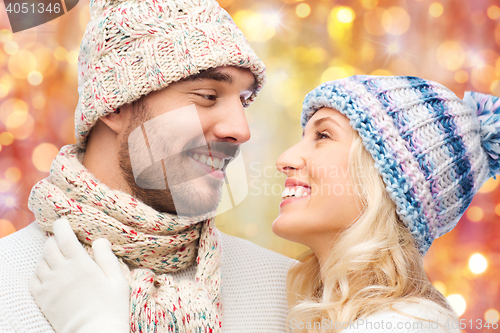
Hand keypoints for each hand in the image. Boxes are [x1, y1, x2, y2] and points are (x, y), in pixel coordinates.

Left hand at [30, 218, 129, 332]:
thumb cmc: (111, 307)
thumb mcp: (117, 280)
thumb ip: (107, 257)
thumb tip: (99, 240)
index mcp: (81, 264)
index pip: (64, 237)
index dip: (62, 225)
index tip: (63, 221)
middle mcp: (62, 272)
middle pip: (49, 247)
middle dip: (54, 239)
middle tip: (61, 239)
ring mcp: (50, 285)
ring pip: (40, 262)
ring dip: (47, 255)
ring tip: (57, 257)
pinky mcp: (43, 299)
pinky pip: (33, 279)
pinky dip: (39, 272)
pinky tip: (48, 273)